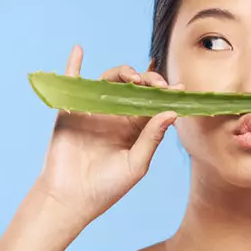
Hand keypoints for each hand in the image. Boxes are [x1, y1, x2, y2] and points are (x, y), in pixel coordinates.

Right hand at [35, 45, 182, 227]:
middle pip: (134, 88)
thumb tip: (172, 113)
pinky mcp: (71, 111)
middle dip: (148, 80)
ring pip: (110, 81)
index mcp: (135, 128)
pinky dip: (73, 65)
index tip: (179, 88)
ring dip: (123, 73)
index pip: (153, 103)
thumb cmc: (107, 187)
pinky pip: (72, 84)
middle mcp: (116, 116)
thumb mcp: (136, 164)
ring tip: (134, 78)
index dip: (166, 93)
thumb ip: (152, 138)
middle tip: (157, 83)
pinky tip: (79, 50)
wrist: (71, 200)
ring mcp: (94, 111)